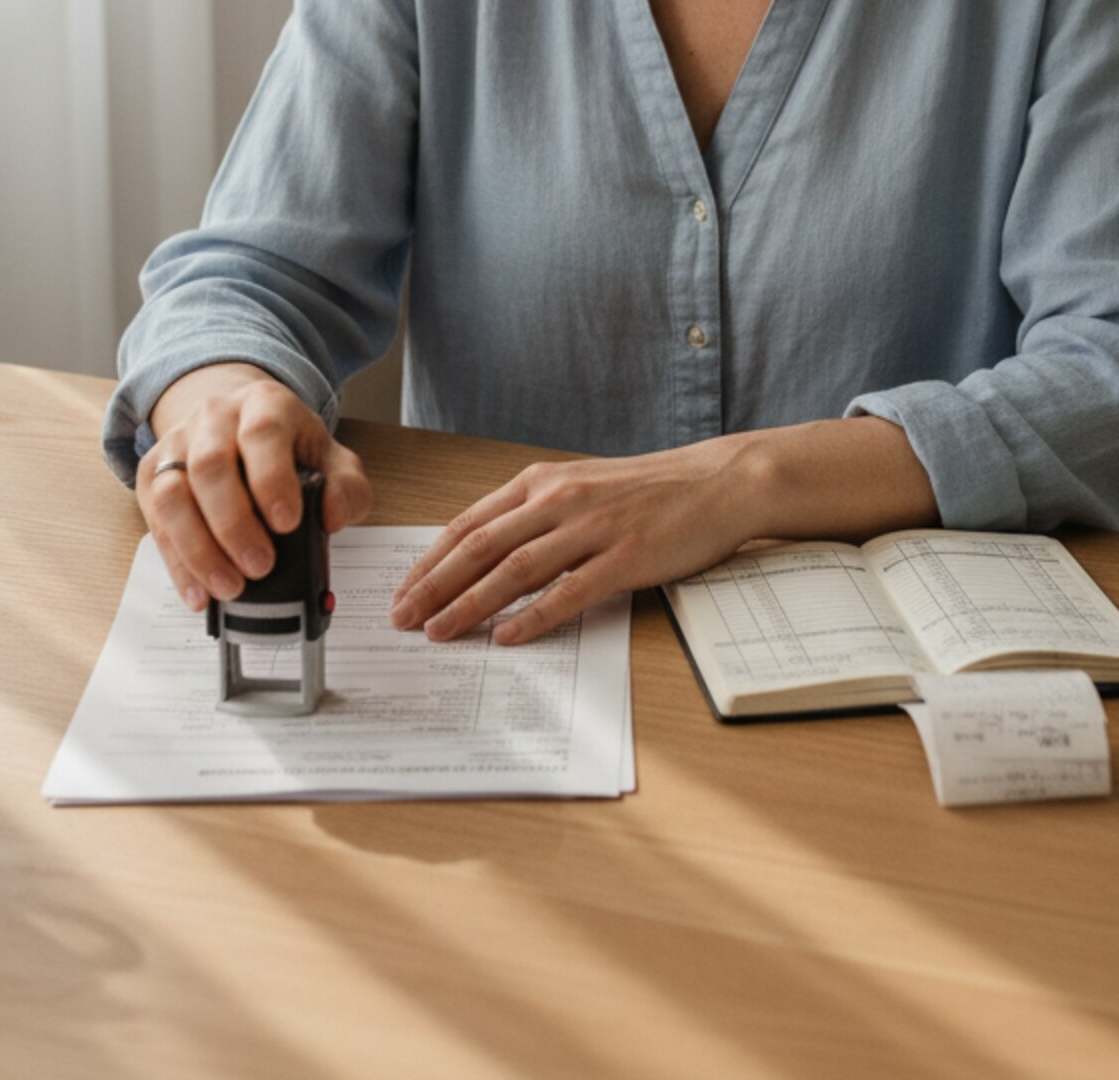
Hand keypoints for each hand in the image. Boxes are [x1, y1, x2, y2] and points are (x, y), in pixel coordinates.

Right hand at [138, 363, 370, 610]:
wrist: (237, 421)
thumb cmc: (289, 447)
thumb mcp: (331, 458)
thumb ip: (346, 487)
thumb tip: (332, 517)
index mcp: (265, 403)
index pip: (263, 433)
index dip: (272, 479)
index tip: (288, 522)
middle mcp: (214, 417)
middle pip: (210, 466)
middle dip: (234, 524)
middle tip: (261, 567)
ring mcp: (177, 443)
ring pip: (172, 494)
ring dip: (199, 549)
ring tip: (230, 586)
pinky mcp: (151, 474)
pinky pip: (155, 520)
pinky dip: (177, 564)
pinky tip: (199, 593)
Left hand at [388, 437, 764, 646]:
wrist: (717, 481)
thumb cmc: (649, 490)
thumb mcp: (581, 488)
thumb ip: (535, 515)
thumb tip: (483, 556)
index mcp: (544, 481)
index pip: (470, 523)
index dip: (430, 560)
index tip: (402, 591)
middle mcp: (561, 498)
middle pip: (481, 546)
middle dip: (434, 586)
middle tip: (402, 619)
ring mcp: (594, 527)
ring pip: (515, 569)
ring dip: (470, 604)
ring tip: (440, 633)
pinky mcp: (626, 556)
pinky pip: (569, 590)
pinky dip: (533, 616)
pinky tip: (507, 637)